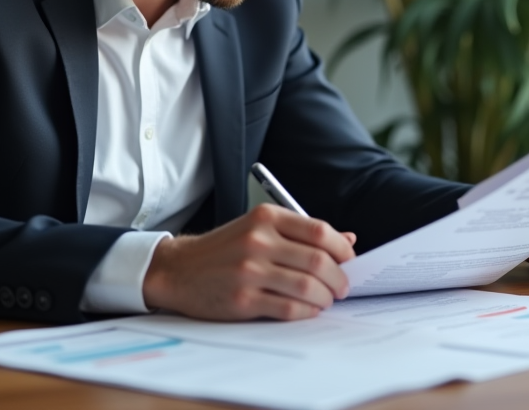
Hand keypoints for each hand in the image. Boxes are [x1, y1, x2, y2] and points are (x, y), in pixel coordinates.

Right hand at [142, 203, 356, 320]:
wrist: (179, 269)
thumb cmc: (225, 249)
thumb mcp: (260, 228)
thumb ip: (301, 233)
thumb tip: (348, 238)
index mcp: (266, 217)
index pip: (319, 231)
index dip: (342, 249)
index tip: (349, 261)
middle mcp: (258, 240)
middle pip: (318, 260)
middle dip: (338, 278)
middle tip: (342, 287)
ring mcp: (249, 270)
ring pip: (307, 286)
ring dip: (325, 297)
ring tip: (326, 300)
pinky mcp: (242, 299)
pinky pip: (288, 308)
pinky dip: (307, 312)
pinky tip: (309, 310)